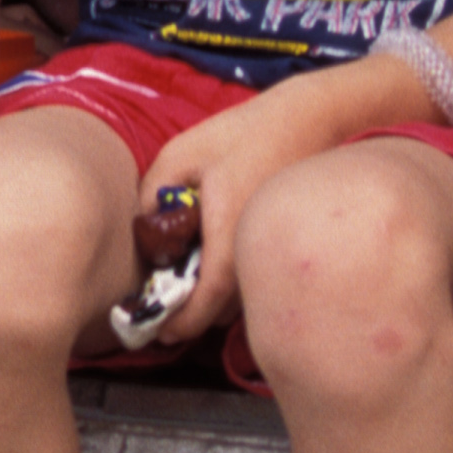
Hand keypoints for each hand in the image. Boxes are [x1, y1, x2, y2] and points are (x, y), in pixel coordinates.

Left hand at [136, 68, 373, 340]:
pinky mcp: (283, 244)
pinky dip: (231, 281)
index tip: (161, 333)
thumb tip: (144, 232)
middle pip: (222, 308)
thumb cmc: (243, 133)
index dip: (184, 322)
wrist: (308, 119)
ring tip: (184, 282)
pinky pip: (253, 279)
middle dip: (192, 313)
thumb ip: (152, 192)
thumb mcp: (181, 153)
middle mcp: (257, 251)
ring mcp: (275, 251)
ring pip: (240, 298)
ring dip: (212, 299)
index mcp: (229, 233)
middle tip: (162, 307)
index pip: (207, 299)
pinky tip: (213, 256)